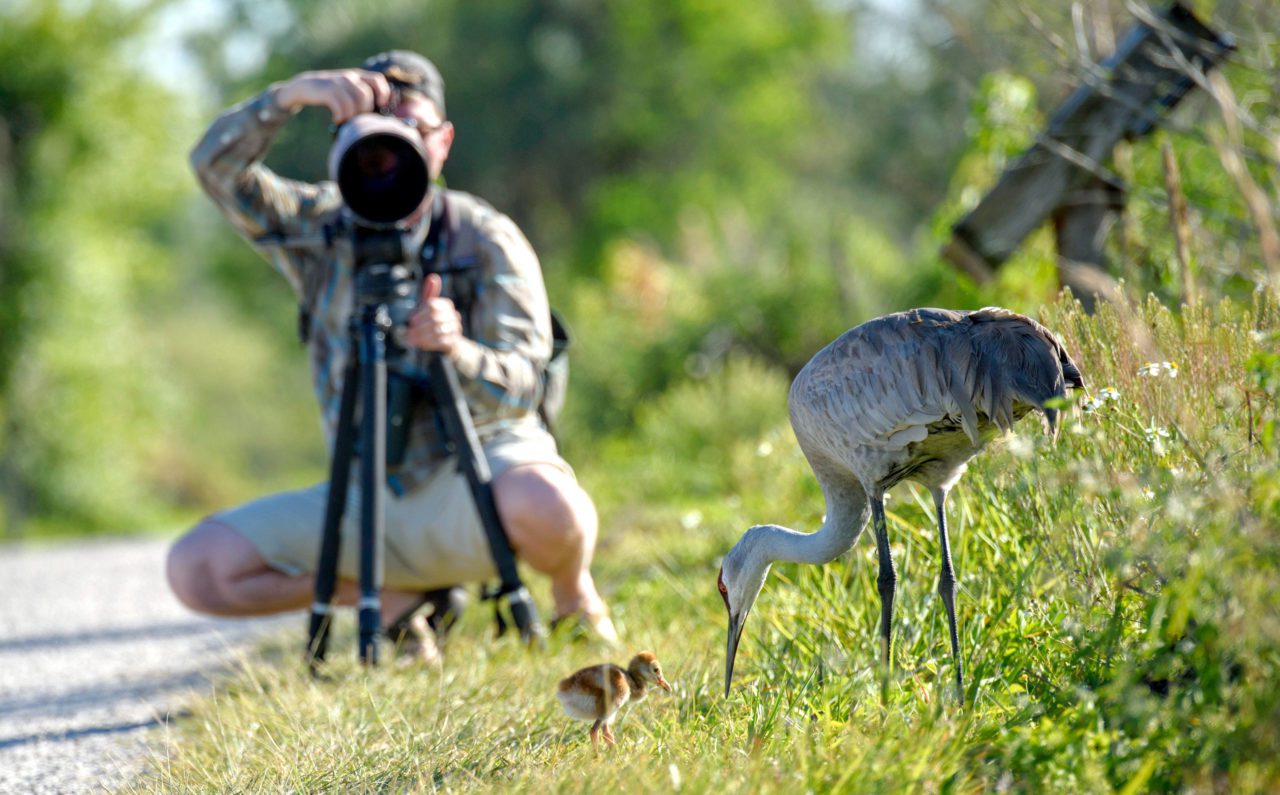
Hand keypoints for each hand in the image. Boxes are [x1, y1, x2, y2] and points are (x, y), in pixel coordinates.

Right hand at [273, 69, 393, 124]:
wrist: (303, 88)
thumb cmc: (329, 94)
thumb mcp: (346, 91)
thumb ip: (361, 98)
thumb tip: (378, 117)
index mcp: (357, 76)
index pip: (378, 80)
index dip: (383, 93)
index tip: (380, 106)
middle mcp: (349, 77)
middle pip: (366, 95)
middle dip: (363, 111)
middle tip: (354, 119)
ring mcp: (337, 82)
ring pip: (354, 102)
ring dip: (351, 116)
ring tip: (344, 120)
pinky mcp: (326, 89)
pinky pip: (340, 105)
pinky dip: (340, 116)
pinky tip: (336, 119)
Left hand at [406, 274, 463, 356]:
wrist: (450, 341)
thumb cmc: (435, 321)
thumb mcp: (430, 308)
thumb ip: (429, 293)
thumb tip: (433, 277)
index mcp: (447, 305)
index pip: (432, 305)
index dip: (420, 313)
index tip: (411, 320)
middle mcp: (454, 315)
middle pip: (434, 318)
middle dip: (419, 326)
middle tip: (408, 332)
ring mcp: (456, 329)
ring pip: (437, 330)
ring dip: (421, 336)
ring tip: (411, 339)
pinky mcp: (455, 341)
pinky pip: (441, 341)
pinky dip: (428, 343)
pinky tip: (420, 344)